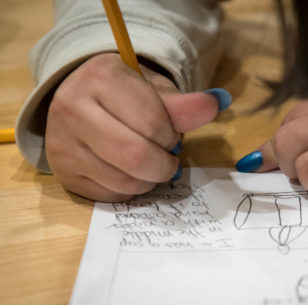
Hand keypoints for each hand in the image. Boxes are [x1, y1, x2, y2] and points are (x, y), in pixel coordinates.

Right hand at [46, 53, 223, 201]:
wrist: (82, 99)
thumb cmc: (126, 94)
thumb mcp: (155, 91)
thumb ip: (183, 105)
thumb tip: (217, 103)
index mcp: (100, 78)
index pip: (152, 123)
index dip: (171, 136)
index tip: (171, 134)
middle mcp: (72, 109)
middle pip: (135, 156)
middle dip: (165, 165)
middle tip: (169, 158)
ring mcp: (62, 144)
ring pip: (124, 181)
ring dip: (150, 180)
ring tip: (151, 164)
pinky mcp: (64, 173)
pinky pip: (111, 195)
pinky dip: (131, 190)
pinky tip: (130, 172)